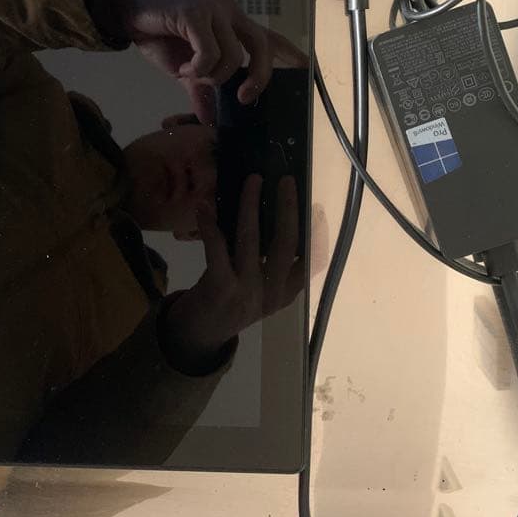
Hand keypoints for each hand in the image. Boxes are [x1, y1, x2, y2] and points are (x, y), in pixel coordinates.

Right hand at [95, 0, 305, 121]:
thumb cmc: (162, 37)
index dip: (290, 53)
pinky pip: (209, 51)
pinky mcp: (195, 12)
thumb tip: (209, 120)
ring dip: (211, 75)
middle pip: (262, 45)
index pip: (270, 38)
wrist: (130, 14)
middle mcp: (231, 14)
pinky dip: (198, 68)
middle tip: (244, 97)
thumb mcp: (186, 71)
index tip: (307, 68)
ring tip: (190, 75)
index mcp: (235, 26)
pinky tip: (183, 68)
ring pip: (233, 55)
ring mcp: (215, 11)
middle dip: (259, 76)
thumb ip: (202, 91)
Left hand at [159, 175, 303, 371]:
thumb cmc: (234, 302)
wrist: (200, 335)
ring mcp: (246, 292)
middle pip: (284, 244)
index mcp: (285, 293)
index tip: (316, 207)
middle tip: (286, 180)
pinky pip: (218, 251)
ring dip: (250, 206)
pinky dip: (210, 226)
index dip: (316, 233)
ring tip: (253, 181)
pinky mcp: (220, 289)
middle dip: (287, 208)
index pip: (309, 261)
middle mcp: (271, 294)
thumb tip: (279, 214)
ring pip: (251, 241)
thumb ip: (273, 263)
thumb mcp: (262, 290)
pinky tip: (205, 207)